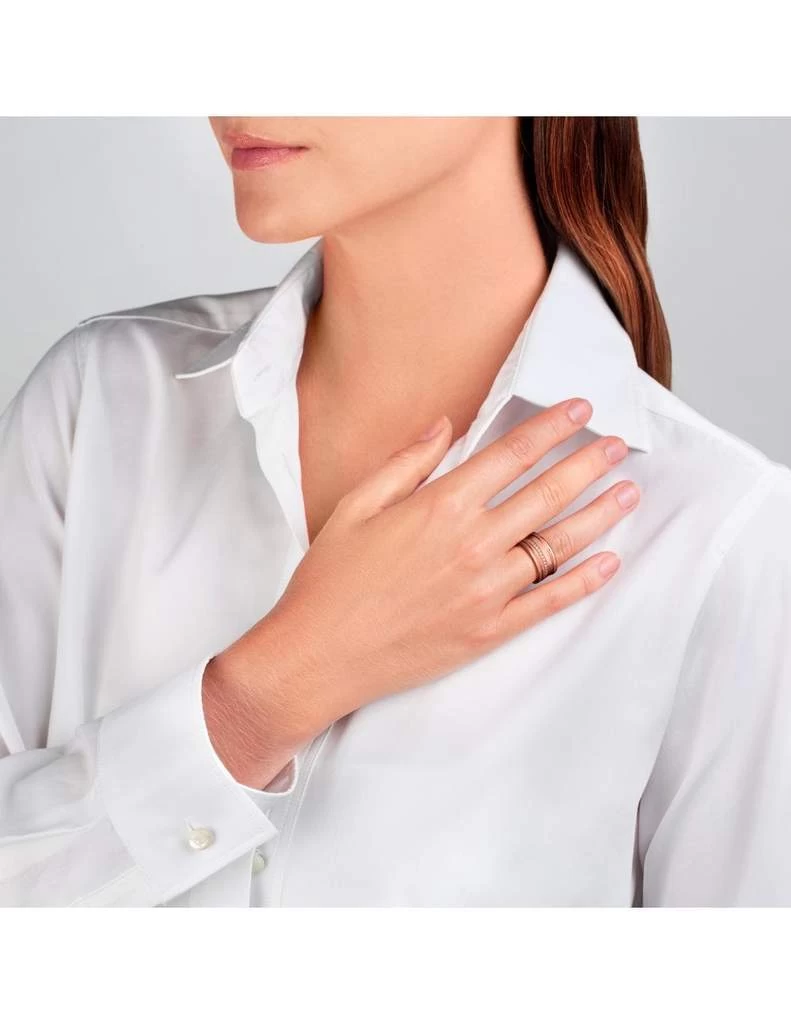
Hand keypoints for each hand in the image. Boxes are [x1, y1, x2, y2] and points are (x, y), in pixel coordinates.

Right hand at [215, 397, 639, 759]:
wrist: (317, 657)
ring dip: (599, 515)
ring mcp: (487, 591)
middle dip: (589, 463)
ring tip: (628, 493)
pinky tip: (610, 562)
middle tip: (620, 444)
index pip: (511, 455)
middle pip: (546, 493)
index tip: (581, 409)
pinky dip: (585, 582)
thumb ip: (406, 462)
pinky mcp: (490, 631)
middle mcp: (473, 544)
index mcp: (439, 507)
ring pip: (558, 544)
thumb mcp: (355, 506)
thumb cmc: (330, 580)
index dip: (552, 427)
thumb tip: (445, 425)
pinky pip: (550, 602)